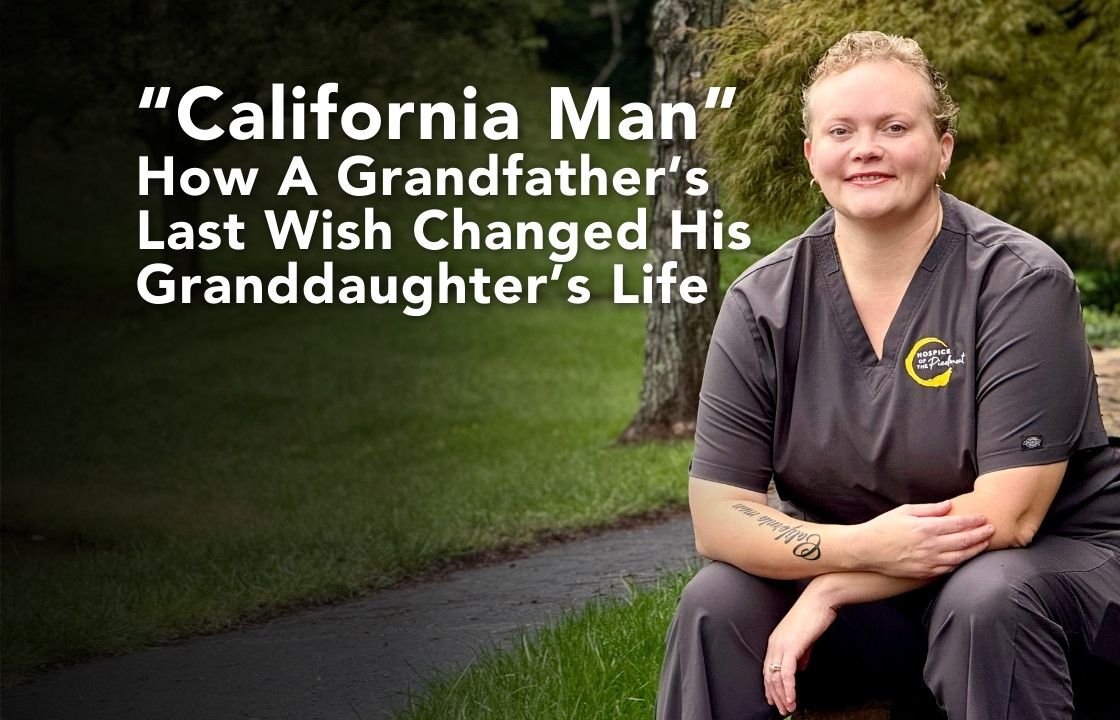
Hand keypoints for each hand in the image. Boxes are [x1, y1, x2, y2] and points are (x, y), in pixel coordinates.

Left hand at [763, 585, 835, 715]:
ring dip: (782, 695)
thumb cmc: (814, 616)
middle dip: (775, 695)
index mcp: (775, 641)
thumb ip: (801, 654)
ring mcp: (781, 644)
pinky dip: (789, 688)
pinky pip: (787, 673)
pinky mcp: (791, 646)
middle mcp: (774, 643)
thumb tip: (800, 668)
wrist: (821, 600)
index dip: (770, 686)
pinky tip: (792, 698)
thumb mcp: (805, 639)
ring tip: (788, 708)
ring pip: (776, 676)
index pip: (768, 668)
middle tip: (782, 710)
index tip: (774, 699)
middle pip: (769, 675)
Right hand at [857, 500, 993, 577]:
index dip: (973, 521)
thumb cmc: (884, 526)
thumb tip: (949, 506)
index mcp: (925, 528)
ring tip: (985, 543)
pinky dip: (960, 562)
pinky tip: (965, 557)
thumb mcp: (905, 511)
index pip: (957, 524)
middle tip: (992, 529)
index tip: (983, 517)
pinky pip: (948, 568)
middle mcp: (930, 546)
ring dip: (975, 550)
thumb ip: (929, 509)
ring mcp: (928, 561)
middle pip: (963, 541)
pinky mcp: (924, 572)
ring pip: (960, 557)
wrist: (867, 549)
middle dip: (980, 534)